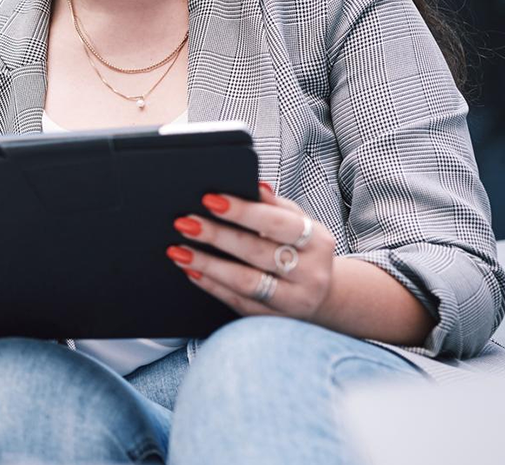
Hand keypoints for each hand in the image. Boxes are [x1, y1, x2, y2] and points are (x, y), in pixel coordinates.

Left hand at [169, 182, 334, 321]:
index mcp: (317, 242)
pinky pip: (237, 302)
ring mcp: (294, 301)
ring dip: (207, 265)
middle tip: (185, 223)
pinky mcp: (275, 320)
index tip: (210, 199)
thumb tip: (254, 184)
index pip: (276, 223)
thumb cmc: (303, 250)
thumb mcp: (299, 224)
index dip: (243, 211)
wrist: (325, 296)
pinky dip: (211, 286)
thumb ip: (275, 205)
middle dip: (217, 236)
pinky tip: (191, 271)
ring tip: (179, 250)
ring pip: (245, 282)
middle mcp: (310, 274)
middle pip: (257, 253)